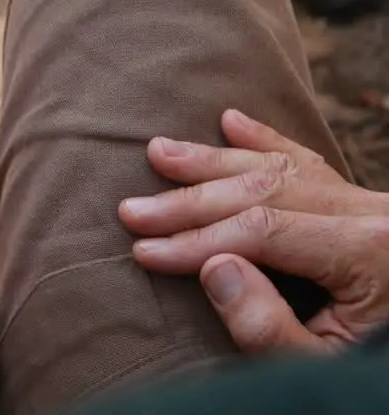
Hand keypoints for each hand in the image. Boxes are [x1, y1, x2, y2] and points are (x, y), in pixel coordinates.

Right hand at [119, 109, 388, 352]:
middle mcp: (373, 214)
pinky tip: (230, 120)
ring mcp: (370, 205)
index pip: (262, 230)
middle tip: (131, 209)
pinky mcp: (364, 207)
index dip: (196, 239)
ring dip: (212, 160)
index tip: (143, 251)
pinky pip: (309, 161)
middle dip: (189, 201)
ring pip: (279, 167)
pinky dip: (266, 139)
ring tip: (158, 152)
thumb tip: (213, 268)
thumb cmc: (370, 374)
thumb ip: (269, 327)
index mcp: (368, 252)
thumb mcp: (323, 367)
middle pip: (262, 190)